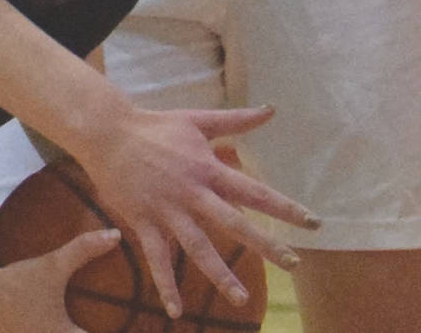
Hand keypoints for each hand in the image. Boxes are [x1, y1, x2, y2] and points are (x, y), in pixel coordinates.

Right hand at [0, 229, 122, 332]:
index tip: (131, 326)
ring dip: (67, 330)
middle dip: (95, 328)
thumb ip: (84, 251)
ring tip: (68, 319)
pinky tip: (44, 323)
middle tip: (105, 320)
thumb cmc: (13, 288)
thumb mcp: (51, 267)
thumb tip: (116, 236)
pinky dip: (47, 331)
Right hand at [70, 105, 313, 316]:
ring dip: (220, 274)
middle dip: (266, 245)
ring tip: (242, 299)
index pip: (254, 191)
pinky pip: (157, 259)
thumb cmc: (156, 126)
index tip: (312, 223)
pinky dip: (166, 285)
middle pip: (234, 223)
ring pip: (197, 247)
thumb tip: (271, 108)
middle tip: (294, 264)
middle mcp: (192, 192)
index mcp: (208, 168)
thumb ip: (236, 121)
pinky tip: (176, 312)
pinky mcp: (143, 221)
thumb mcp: (197, 120)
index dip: (284, 207)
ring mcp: (167, 209)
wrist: (108, 132)